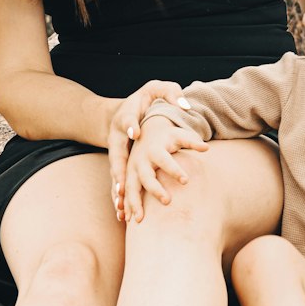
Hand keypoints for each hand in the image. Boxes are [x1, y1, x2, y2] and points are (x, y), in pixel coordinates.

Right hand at [108, 80, 183, 220]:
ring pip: (117, 174)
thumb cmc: (147, 98)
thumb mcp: (159, 89)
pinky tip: (123, 216)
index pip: (129, 120)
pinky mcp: (121, 164)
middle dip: (123, 171)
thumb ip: (172, 94)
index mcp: (129, 117)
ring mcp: (119, 152)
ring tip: (125, 210)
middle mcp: (120, 138)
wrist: (130, 106)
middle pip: (120, 155)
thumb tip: (187, 105)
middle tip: (128, 185)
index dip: (131, 125)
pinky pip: (119, 183)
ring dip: (121, 191)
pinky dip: (120, 199)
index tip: (136, 132)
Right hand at [123, 115, 207, 222]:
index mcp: (155, 150)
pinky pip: (124, 194)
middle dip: (155, 190)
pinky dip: (124, 206)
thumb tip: (207, 148)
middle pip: (146, 176)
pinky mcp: (127, 178)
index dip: (175, 170)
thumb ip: (192, 142)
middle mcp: (140, 160)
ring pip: (130, 188)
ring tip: (139, 220)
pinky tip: (127, 220)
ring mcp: (131, 170)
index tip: (186, 181)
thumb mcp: (179, 136)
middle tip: (168, 201)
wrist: (146, 132)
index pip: (165, 161)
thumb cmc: (168, 137)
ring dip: (134, 203)